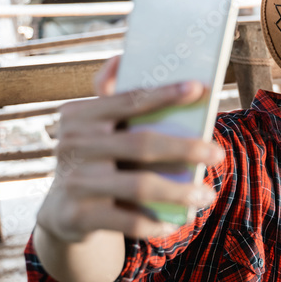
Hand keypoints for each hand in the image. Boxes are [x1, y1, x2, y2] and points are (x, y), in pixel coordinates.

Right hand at [35, 56, 224, 242]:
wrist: (62, 211)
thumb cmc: (96, 158)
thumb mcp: (96, 128)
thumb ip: (113, 97)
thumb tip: (122, 59)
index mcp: (78, 115)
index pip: (129, 100)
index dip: (165, 94)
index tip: (199, 88)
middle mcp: (72, 145)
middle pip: (141, 144)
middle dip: (186, 148)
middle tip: (218, 154)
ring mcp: (74, 181)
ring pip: (139, 186)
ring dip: (180, 191)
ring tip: (207, 195)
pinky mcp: (78, 216)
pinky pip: (127, 221)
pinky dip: (155, 222)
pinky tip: (175, 221)